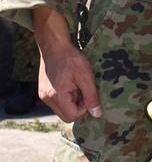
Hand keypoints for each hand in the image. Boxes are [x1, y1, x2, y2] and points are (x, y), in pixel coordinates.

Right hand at [32, 6, 101, 121]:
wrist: (54, 45)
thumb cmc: (71, 58)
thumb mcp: (86, 77)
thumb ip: (91, 97)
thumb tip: (97, 114)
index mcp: (57, 96)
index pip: (73, 116)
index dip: (85, 108)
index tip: (88, 93)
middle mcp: (47, 99)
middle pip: (66, 115)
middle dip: (78, 106)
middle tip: (83, 90)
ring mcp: (43, 95)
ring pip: (62, 109)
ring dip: (73, 101)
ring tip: (77, 85)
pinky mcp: (43, 91)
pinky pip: (58, 102)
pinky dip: (66, 97)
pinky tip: (70, 83)